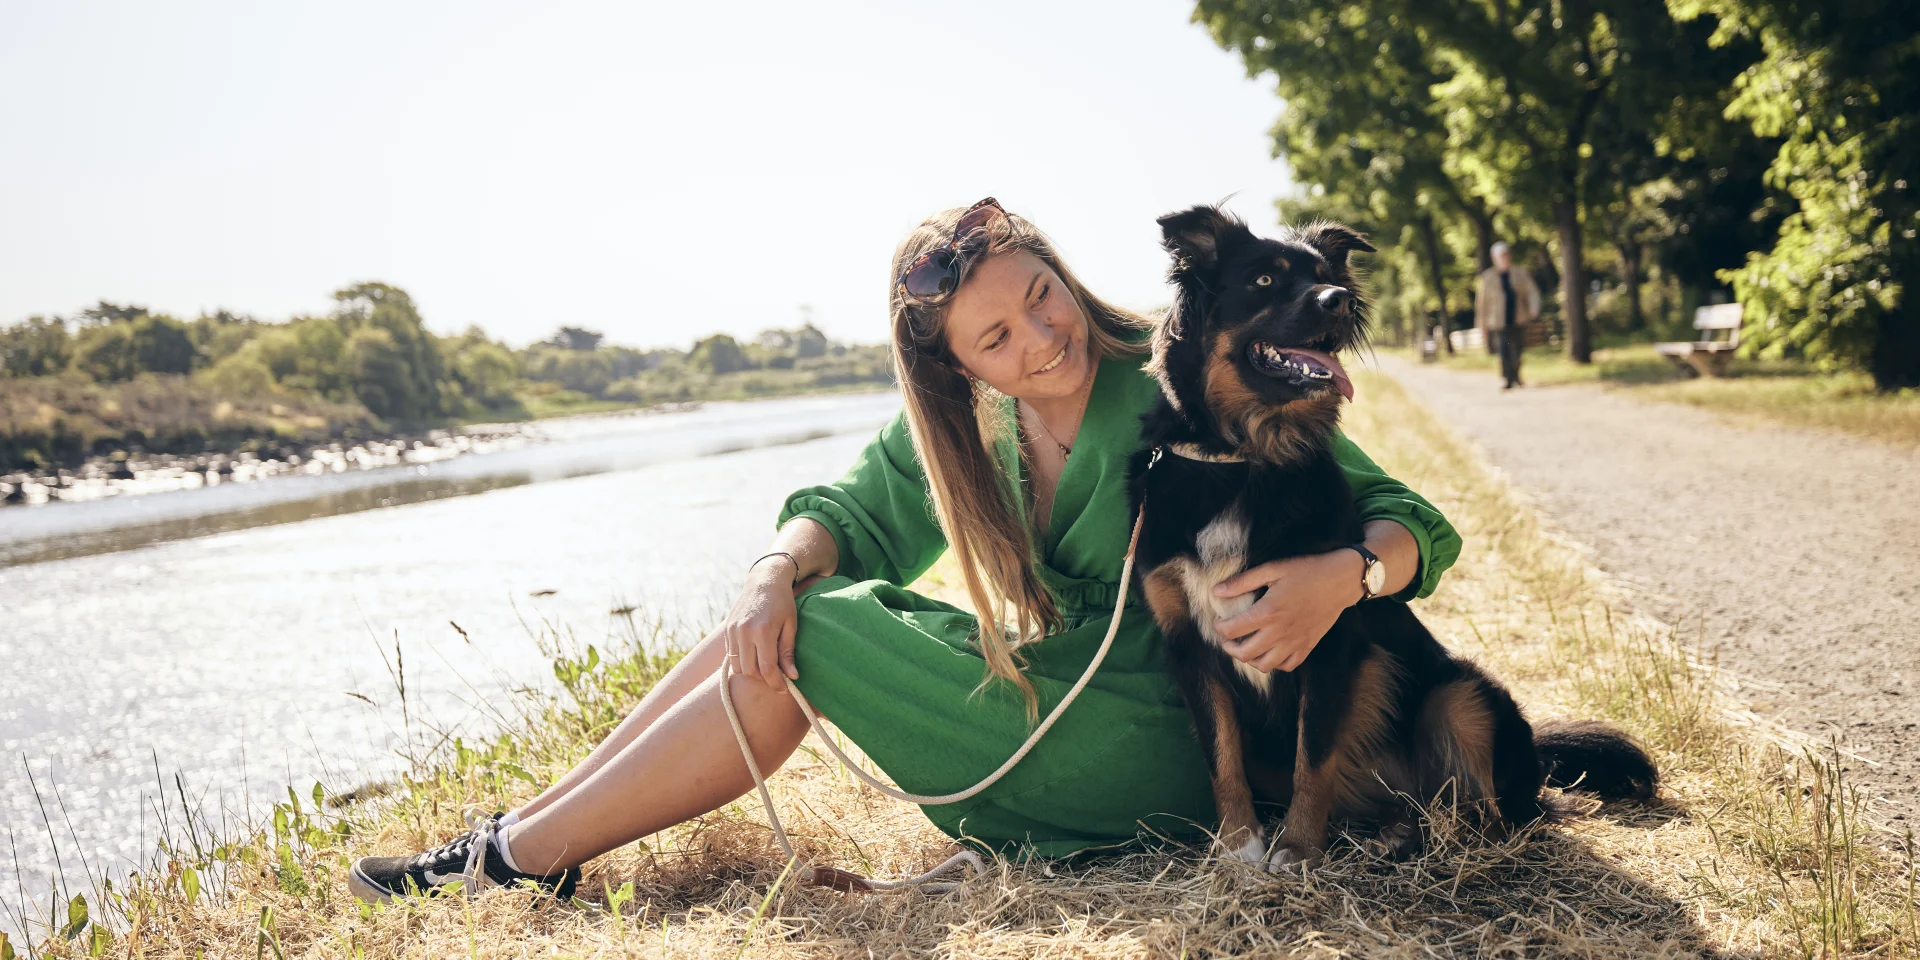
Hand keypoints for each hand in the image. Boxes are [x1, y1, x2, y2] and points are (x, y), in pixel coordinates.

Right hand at [722, 557, 800, 689]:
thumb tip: (792, 677)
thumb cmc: (783, 602)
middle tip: (776, 677)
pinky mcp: (727, 630)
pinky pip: (731, 655)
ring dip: (751, 672)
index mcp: (763, 631)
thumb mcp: (791, 625)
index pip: (767, 669)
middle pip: (750, 671)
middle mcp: (744, 632)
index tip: (784, 689)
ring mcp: (733, 630)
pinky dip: (742, 661)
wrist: (764, 580)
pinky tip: (755, 655)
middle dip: (764, 679)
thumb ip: (788, 652)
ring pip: (737, 666)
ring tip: (765, 666)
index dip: (776, 683)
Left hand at [1212, 548, 1365, 672]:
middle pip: (1244, 653)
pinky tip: (1269, 651)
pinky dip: (1273, 664)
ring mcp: (1294, 643)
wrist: (1340, 581)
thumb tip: (1216, 591)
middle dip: (1229, 648)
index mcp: (1268, 612)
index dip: (1219, 627)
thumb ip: (1242, 582)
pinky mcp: (1307, 647)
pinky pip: (1286, 666)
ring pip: (1264, 665)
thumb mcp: (1272, 569)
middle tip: (1226, 639)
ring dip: (1249, 659)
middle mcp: (1279, 632)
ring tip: (1245, 647)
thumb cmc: (1307, 571)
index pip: (1232, 630)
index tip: (1218, 621)